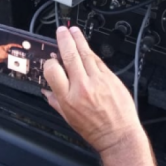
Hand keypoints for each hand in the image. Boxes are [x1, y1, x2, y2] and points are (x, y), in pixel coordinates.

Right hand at [42, 26, 143, 154]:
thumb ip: (56, 102)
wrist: (118, 135)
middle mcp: (82, 87)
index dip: (49, 62)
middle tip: (61, 31)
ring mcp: (98, 81)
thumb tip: (46, 92)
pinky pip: (99, 61)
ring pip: (86, 54)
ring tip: (73, 31)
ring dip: (79, 40)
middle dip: (64, 40)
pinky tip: (87, 48)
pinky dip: (92, 53)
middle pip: (70, 56)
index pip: (53, 71)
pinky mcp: (111, 78)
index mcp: (68, 98)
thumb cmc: (94, 130)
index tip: (50, 60)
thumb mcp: (69, 119)